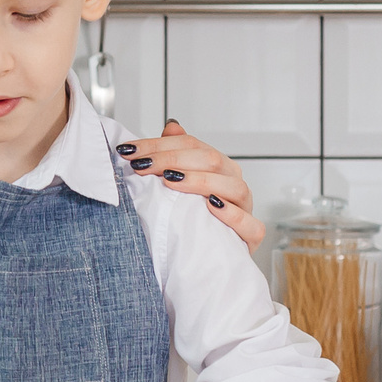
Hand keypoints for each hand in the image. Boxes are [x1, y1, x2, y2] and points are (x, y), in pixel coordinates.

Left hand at [114, 118, 262, 248]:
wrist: (206, 256)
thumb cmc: (193, 216)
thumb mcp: (180, 184)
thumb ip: (177, 154)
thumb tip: (172, 126)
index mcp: (218, 167)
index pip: (192, 145)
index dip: (160, 145)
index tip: (130, 152)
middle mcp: (234, 183)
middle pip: (212, 160)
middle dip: (172, 159)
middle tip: (142, 166)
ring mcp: (246, 209)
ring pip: (234, 187)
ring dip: (200, 181)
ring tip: (170, 181)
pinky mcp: (251, 236)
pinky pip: (251, 224)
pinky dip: (232, 214)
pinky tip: (211, 206)